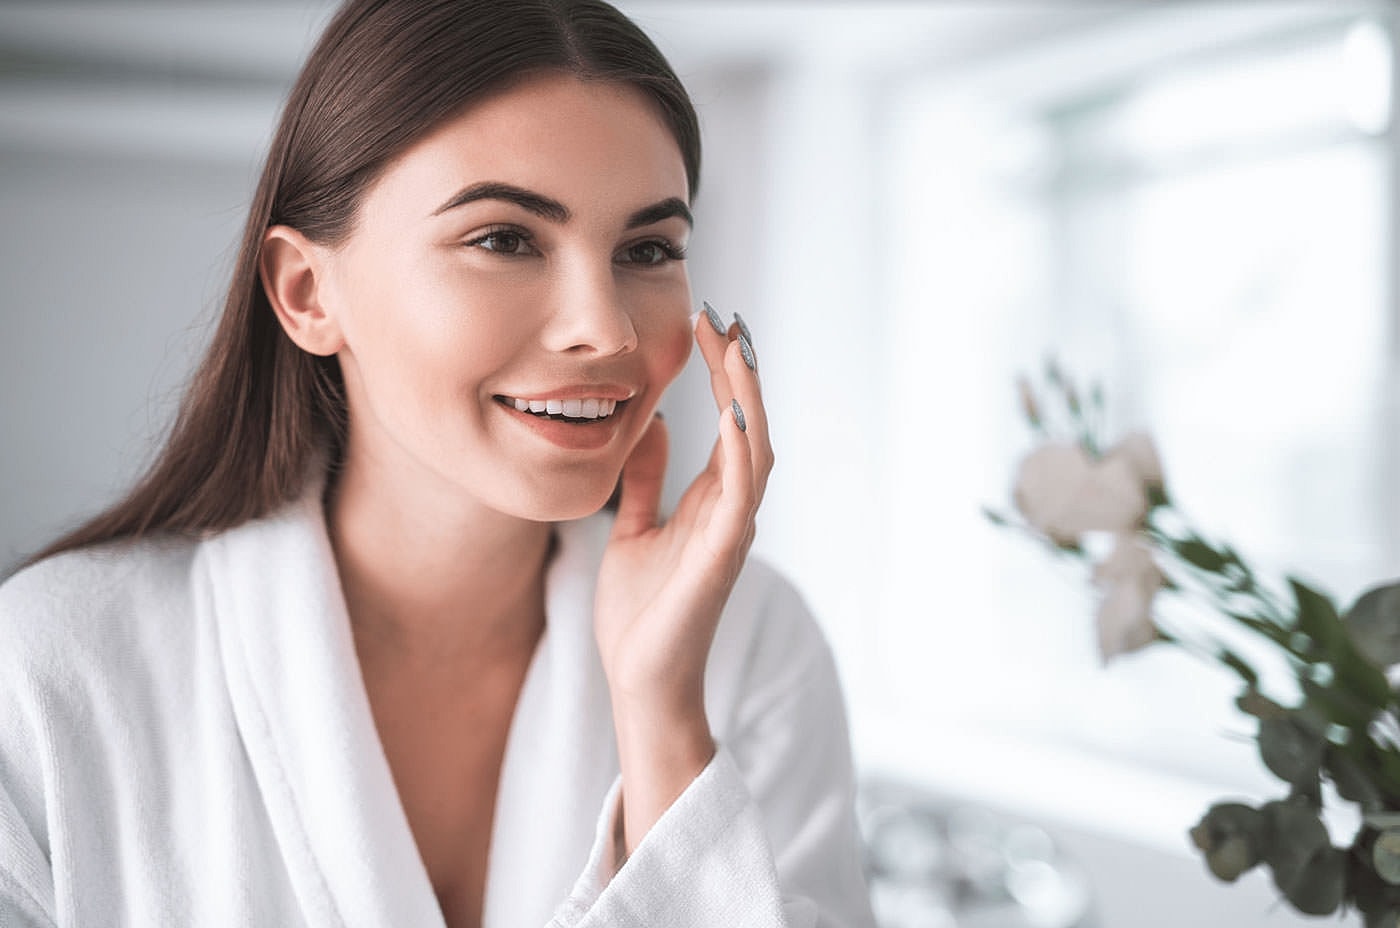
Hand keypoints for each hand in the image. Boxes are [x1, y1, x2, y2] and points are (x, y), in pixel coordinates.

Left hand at [593, 307, 771, 853]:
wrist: (641, 680)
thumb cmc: (640, 613)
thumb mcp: (634, 530)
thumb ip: (647, 482)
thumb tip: (646, 428)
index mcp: (711, 499)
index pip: (725, 420)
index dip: (719, 371)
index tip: (705, 321)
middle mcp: (731, 507)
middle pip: (747, 421)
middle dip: (738, 367)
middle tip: (725, 314)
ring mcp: (732, 529)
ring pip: (754, 448)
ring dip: (747, 394)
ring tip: (736, 344)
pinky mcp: (723, 554)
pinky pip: (742, 493)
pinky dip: (743, 451)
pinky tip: (733, 410)